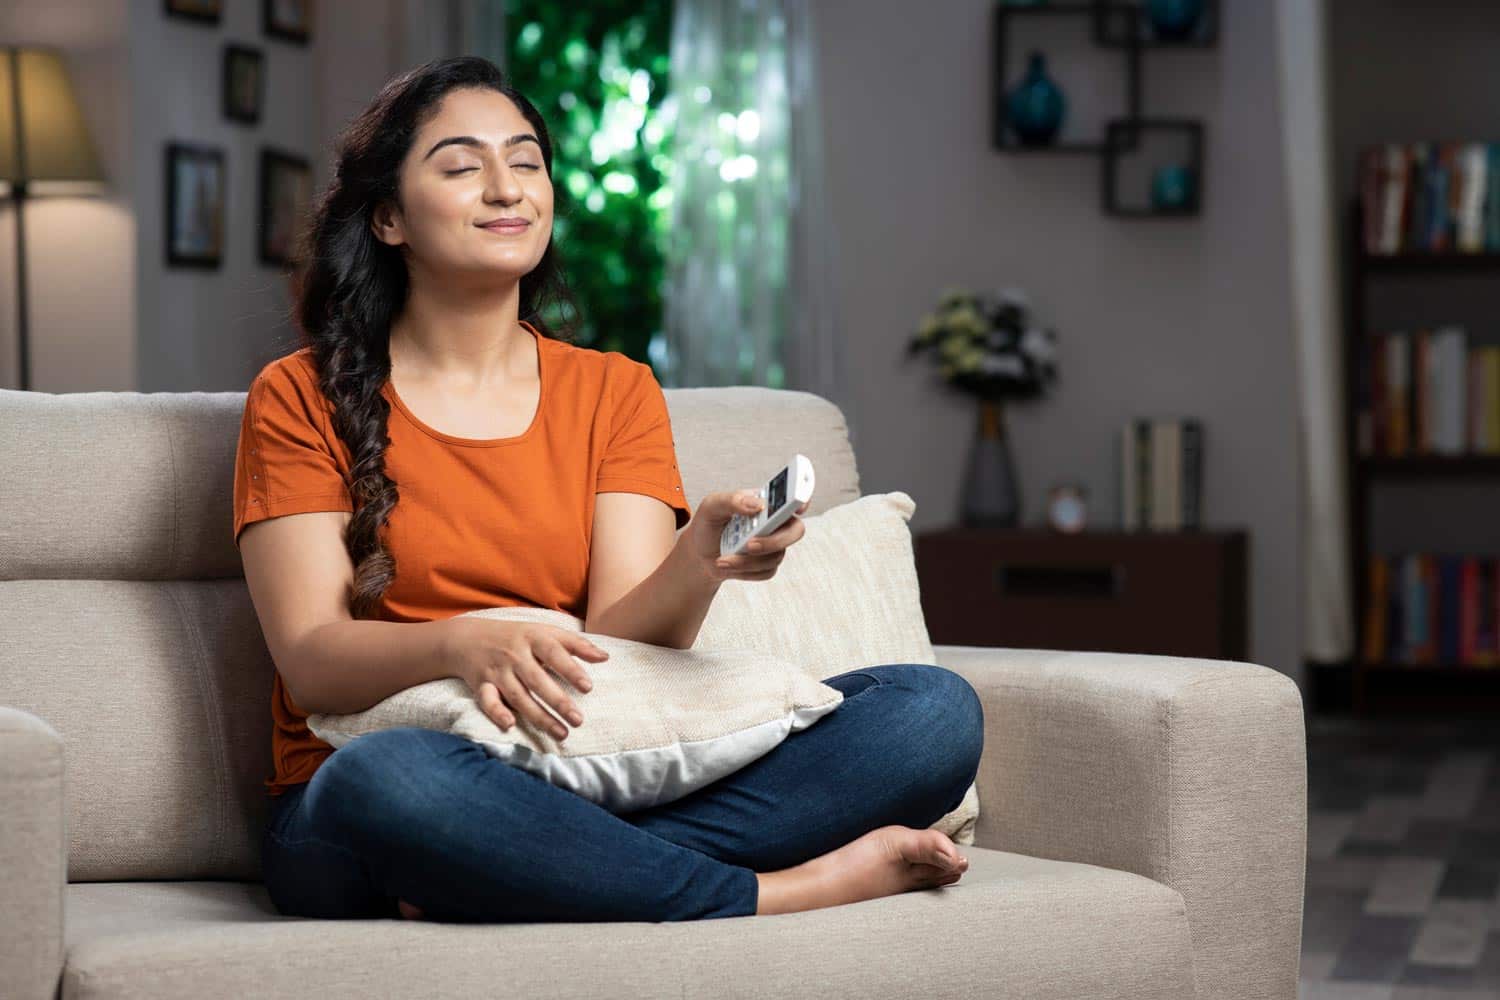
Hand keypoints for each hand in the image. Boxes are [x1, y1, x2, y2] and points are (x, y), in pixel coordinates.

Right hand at [443, 618, 608, 739]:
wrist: (467, 637)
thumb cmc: (517, 636)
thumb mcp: (544, 632)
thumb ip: (575, 644)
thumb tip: (605, 657)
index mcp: (532, 638)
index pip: (553, 653)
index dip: (570, 669)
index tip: (588, 688)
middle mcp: (514, 655)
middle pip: (537, 679)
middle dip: (558, 701)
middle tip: (578, 720)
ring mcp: (497, 671)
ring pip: (518, 696)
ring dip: (539, 716)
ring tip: (562, 734)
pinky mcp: (481, 686)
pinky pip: (487, 701)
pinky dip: (496, 712)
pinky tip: (510, 725)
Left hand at [686, 490, 810, 582]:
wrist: (699, 552)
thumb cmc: (709, 523)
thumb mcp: (712, 506)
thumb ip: (733, 500)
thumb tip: (758, 506)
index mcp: (766, 503)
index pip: (793, 497)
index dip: (802, 499)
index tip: (799, 506)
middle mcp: (775, 523)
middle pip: (795, 531)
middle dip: (774, 541)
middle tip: (749, 545)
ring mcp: (774, 545)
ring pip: (776, 556)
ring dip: (747, 560)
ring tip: (722, 558)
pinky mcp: (767, 565)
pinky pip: (765, 571)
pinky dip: (744, 570)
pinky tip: (726, 564)